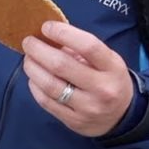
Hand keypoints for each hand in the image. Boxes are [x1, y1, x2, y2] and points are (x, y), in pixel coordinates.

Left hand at [21, 21, 133, 136]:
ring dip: (33, 68)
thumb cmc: (109, 80)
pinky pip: (46, 102)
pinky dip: (35, 86)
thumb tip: (49, 37)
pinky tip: (33, 78)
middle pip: (61, 65)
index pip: (88, 46)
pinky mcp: (73, 121)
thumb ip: (82, 49)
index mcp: (112, 68)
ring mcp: (87, 107)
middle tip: (28, 42)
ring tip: (28, 59)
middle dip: (38, 50)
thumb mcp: (107, 61)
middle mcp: (101, 88)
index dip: (63, 33)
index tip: (46, 27)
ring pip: (50, 85)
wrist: (121, 117)